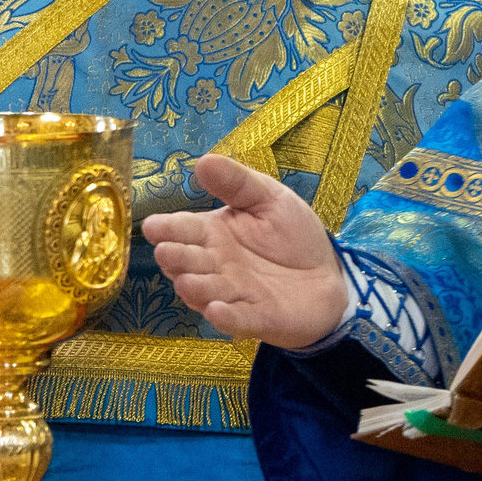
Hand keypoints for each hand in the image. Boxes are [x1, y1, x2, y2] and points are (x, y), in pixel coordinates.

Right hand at [141, 154, 345, 349]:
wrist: (328, 273)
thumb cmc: (291, 235)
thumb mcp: (268, 198)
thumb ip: (237, 183)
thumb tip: (202, 161)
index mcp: (213, 234)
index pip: (183, 230)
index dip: (166, 229)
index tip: (152, 226)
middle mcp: (216, 266)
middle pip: (188, 263)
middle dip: (177, 258)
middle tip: (167, 252)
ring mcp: (234, 294)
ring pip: (207, 293)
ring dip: (196, 289)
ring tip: (187, 282)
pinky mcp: (257, 318)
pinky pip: (237, 320)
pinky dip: (226, 318)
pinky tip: (216, 311)